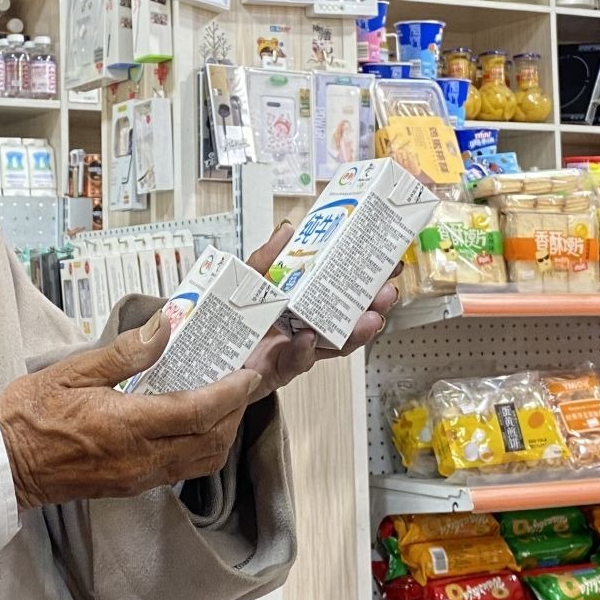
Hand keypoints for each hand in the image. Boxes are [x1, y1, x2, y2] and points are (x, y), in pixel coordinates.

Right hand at [0, 315, 266, 509]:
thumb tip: (164, 328)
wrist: (4, 466)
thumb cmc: (30, 416)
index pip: (198, 411)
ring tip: (226, 400)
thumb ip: (125, 352)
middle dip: (235, 410)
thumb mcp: (73, 371)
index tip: (248, 372)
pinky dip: (202, 445)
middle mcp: (141, 457)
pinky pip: (183, 468)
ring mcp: (139, 476)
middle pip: (211, 440)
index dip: (231, 392)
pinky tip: (195, 421)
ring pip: (202, 459)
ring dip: (222, 431)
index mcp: (127, 425)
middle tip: (244, 381)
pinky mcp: (133, 485)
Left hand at [241, 223, 400, 391]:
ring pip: (334, 344)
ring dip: (354, 333)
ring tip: (369, 320)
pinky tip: (308, 339)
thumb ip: (266, 258)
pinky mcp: (280, 370)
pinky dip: (303, 350)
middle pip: (348, 318)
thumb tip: (287, 229)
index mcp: (304, 303)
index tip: (390, 265)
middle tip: (387, 293)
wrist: (209, 356)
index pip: (343, 290)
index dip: (367, 279)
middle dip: (372, 307)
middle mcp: (307, 326)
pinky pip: (296, 362)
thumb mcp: (248, 281)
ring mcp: (297, 350)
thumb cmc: (234, 320)